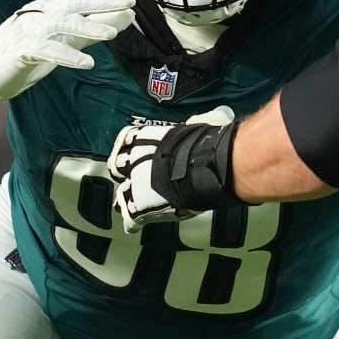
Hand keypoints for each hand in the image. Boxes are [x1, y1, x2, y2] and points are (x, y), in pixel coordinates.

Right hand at [0, 0, 139, 103]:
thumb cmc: (27, 53)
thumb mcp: (65, 39)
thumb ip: (93, 29)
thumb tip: (127, 18)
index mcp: (52, 8)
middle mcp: (43, 13)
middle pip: (77, 3)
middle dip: (104, 0)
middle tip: (130, 0)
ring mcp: (31, 30)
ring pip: (63, 23)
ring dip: (88, 28)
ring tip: (112, 34)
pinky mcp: (22, 50)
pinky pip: (46, 50)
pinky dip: (67, 56)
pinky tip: (87, 64)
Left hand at [108, 105, 233, 232]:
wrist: (202, 167)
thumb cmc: (206, 143)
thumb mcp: (207, 122)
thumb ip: (204, 121)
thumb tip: (220, 114)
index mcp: (148, 137)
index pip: (128, 139)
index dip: (132, 147)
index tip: (136, 150)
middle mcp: (136, 159)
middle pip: (118, 166)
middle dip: (126, 173)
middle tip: (138, 178)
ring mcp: (136, 184)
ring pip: (122, 193)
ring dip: (130, 199)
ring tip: (138, 203)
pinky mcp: (140, 207)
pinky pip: (130, 219)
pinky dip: (135, 223)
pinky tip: (138, 224)